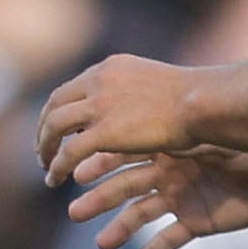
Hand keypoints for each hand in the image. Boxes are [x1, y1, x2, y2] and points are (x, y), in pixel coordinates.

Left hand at [35, 53, 199, 185]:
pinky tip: (56, 180)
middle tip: (42, 150)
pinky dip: (57, 166)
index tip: (56, 129)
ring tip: (46, 168)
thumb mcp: (157, 84)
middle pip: (55, 105)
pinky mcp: (103, 132)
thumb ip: (137, 92)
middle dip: (45, 129)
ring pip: (54, 127)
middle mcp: (98, 81)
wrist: (204, 102)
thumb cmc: (197, 99)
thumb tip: (136, 103)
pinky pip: (68, 152)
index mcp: (110, 69)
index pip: (72, 89)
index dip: (59, 111)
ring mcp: (98, 105)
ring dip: (45, 148)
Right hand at [63, 146, 247, 248]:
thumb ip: (186, 137)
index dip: (100, 166)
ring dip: (119, 229)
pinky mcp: (195, 223)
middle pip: (125, 188)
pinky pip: (170, 241)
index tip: (77, 173)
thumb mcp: (216, 141)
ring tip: (100, 243)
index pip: (124, 157)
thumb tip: (155, 126)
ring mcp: (179, 200)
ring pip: (141, 216)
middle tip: (75, 212)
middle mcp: (166, 175)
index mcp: (166, 151)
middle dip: (99, 199)